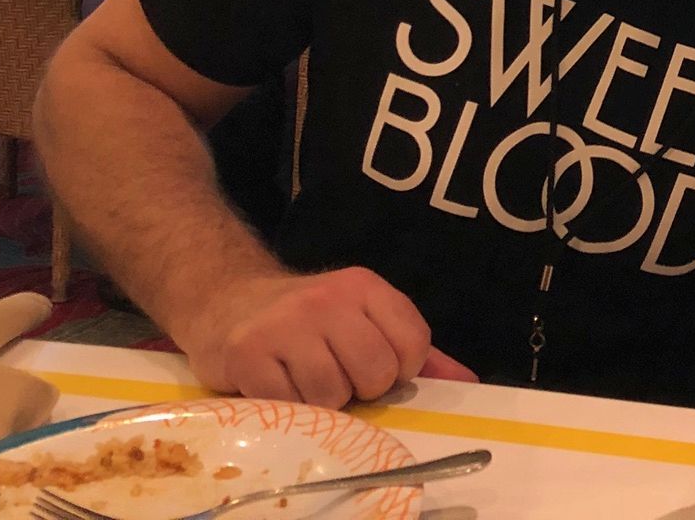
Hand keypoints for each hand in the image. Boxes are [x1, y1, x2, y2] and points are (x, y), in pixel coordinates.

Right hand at [177, 266, 477, 406]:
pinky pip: (289, 406)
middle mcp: (327, 299)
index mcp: (365, 286)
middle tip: (336, 376)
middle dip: (360, 388)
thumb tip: (466, 382)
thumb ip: (414, 350)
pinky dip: (288, 407)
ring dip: (322, 402)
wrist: (227, 302)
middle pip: (375, 372)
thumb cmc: (307, 321)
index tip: (376, 368)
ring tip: (304, 380)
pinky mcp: (248, 354)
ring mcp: (285, 325)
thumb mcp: (362, 318)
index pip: (413, 343)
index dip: (401, 370)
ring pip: (332, 395)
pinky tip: (277, 385)